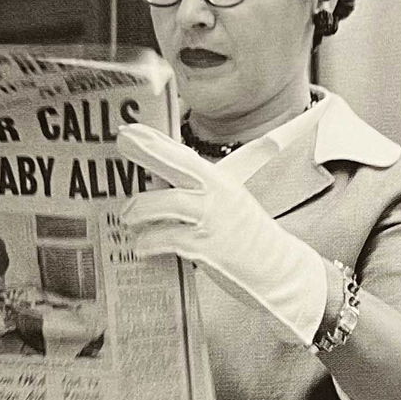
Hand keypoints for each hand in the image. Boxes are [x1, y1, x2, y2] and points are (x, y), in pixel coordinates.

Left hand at [117, 124, 327, 345]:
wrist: (278, 270)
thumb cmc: (248, 238)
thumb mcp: (229, 204)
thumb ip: (198, 193)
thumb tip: (157, 185)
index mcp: (222, 181)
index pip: (183, 154)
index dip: (156, 140)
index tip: (130, 129)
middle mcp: (218, 193)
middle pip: (177, 164)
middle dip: (147, 150)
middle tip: (122, 140)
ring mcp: (212, 219)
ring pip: (165, 203)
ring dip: (139, 210)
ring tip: (128, 218)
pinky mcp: (206, 247)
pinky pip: (166, 239)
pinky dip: (147, 242)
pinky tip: (142, 247)